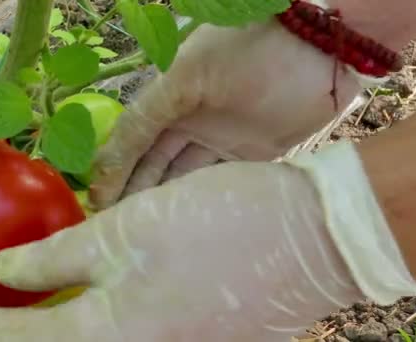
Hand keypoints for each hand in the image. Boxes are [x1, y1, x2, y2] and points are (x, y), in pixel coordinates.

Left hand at [0, 141, 415, 340]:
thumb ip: (56, 258)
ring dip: (41, 328)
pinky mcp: (186, 341)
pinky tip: (73, 297)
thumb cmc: (219, 225)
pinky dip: (83, 323)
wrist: (310, 238)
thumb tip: (2, 274)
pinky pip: (117, 337)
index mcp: (109, 337)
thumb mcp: (124, 230)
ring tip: (11, 301)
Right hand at [89, 20, 366, 208]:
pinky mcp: (250, 154)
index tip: (97, 204)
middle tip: (116, 230)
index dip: (112, 171)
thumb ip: (145, 116)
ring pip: (181, 177)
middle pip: (151, 163)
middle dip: (132, 193)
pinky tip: (180, 223)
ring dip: (161, 203)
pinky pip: (216, 182)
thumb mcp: (185, 77)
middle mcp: (187, 120)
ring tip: (141, 234)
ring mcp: (219, 139)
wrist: (319, 47)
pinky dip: (197, 201)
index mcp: (166, 98)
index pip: (130, 140)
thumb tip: (104, 161)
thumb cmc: (245, 50)